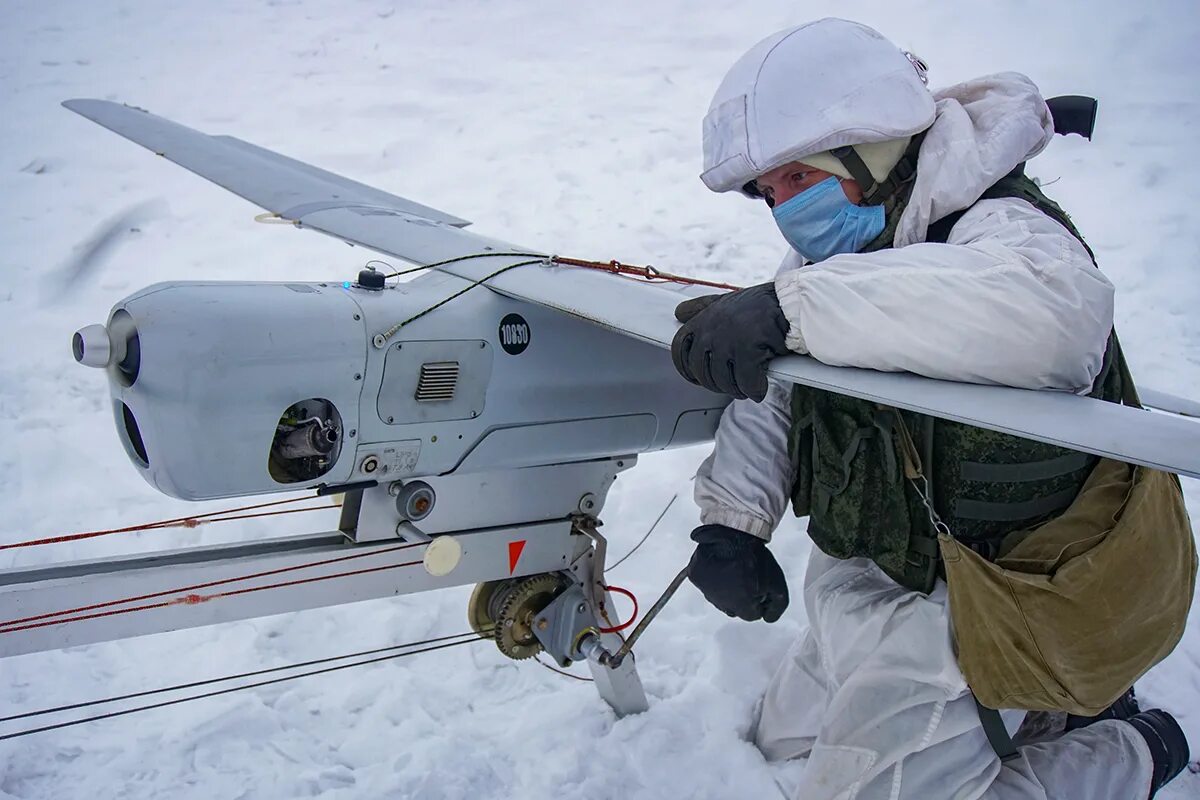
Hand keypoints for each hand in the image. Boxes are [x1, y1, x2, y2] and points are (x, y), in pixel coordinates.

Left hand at [671, 282, 789, 401]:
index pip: (679, 350)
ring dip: (736, 390)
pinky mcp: (748, 351)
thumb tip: (678, 313)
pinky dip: (755, 390)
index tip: (696, 378)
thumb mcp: (724, 301)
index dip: (685, 369)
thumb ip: (701, 308)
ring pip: (723, 381)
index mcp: (702, 320)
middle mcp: (710, 331)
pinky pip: (747, 383)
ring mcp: (728, 341)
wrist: (790, 303)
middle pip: (701, 372)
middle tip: (731, 385)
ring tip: (747, 387)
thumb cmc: (760, 305)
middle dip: (716, 384)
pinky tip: (760, 388)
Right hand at [687, 524, 788, 621]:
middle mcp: (720, 602)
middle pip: (734, 608)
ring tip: (734, 569)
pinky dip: (713, 578)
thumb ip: (777, 607)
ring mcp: (705, 589)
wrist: (734, 532)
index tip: (760, 588)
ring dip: (727, 589)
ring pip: (719, 597)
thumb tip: (768, 618)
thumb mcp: (778, 584)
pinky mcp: (696, 576)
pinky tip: (721, 566)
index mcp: (740, 605)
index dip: (759, 601)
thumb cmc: (755, 557)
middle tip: (748, 578)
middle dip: (742, 597)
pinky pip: (706, 584)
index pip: (752, 614)